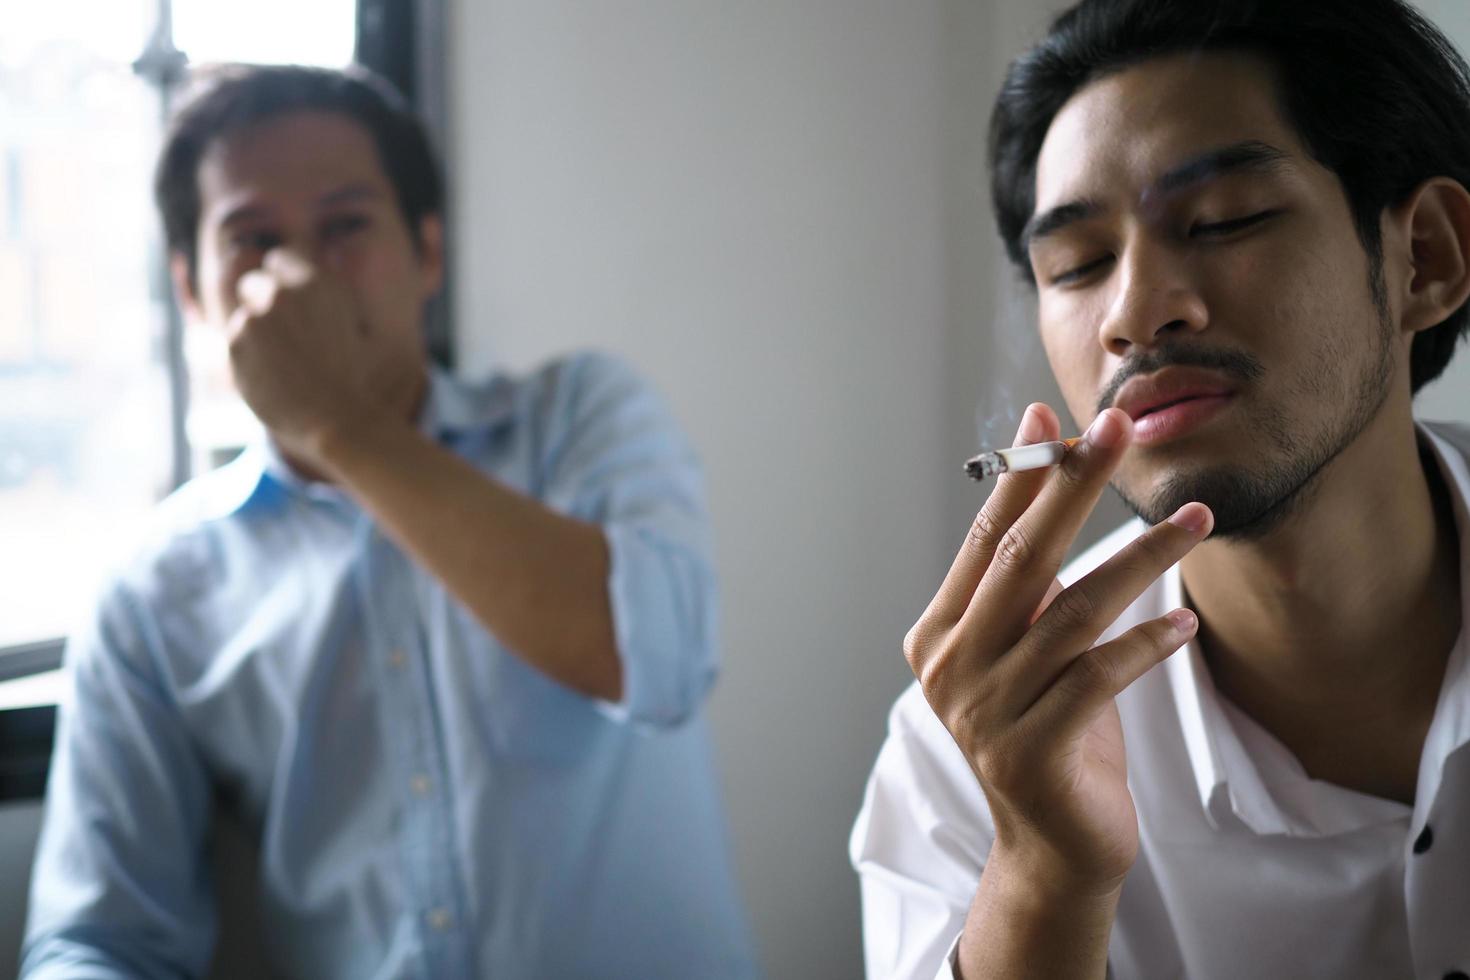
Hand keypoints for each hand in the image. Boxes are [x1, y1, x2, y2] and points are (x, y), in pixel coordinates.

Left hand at [228, 249, 395, 465]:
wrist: (334, 416)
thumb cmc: (349, 377)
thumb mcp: (347, 323)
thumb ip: (315, 298)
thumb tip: (291, 285)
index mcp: (317, 282)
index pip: (278, 260)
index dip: (281, 281)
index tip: (286, 301)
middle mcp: (282, 292)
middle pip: (253, 282)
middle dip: (260, 303)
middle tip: (279, 333)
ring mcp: (256, 316)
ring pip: (244, 317)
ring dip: (256, 335)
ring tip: (283, 366)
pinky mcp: (236, 341)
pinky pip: (236, 343)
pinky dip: (248, 357)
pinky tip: (271, 377)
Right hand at [904, 403, 1212, 895]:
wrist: (1053, 844)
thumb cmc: (1049, 733)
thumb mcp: (1028, 656)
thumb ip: (1029, 596)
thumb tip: (1058, 493)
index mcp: (937, 636)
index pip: (982, 540)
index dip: (1018, 475)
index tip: (1050, 416)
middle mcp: (949, 669)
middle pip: (1021, 558)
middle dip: (1073, 485)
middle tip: (1119, 426)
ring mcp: (985, 712)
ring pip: (1072, 611)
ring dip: (1141, 557)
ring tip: (1195, 519)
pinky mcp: (1032, 750)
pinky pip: (1099, 675)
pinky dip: (1147, 643)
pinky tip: (1185, 619)